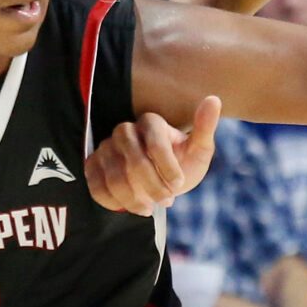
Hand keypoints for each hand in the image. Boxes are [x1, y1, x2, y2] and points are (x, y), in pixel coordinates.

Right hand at [84, 97, 220, 215]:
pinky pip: (96, 186)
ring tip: (150, 207)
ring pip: (114, 178)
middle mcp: (124, 130)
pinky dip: (113, 203)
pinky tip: (131, 206)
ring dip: (134, 200)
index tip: (179, 184)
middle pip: (133, 163)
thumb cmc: (182, 163)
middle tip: (167, 201)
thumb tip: (214, 99)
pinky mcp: (93, 165)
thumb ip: (205, 127)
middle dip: (153, 187)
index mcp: (150, 122)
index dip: (168, 168)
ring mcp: (105, 148)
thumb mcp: (199, 150)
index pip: (155, 144)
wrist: (161, 179)